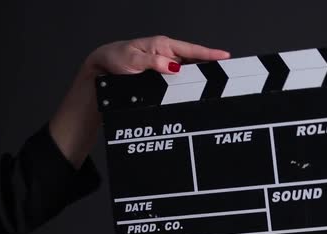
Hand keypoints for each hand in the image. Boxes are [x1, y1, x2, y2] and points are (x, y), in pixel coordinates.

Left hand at [50, 35, 229, 167]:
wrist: (101, 71)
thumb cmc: (114, 59)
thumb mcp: (132, 59)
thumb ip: (153, 62)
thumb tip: (173, 65)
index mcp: (162, 45)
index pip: (191, 50)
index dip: (209, 54)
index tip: (225, 57)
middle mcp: (167, 55)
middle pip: (194, 62)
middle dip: (210, 69)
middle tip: (225, 77)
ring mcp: (165, 66)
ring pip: (188, 73)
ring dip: (199, 81)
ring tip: (214, 88)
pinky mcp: (162, 78)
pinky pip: (179, 82)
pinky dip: (188, 87)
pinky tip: (194, 95)